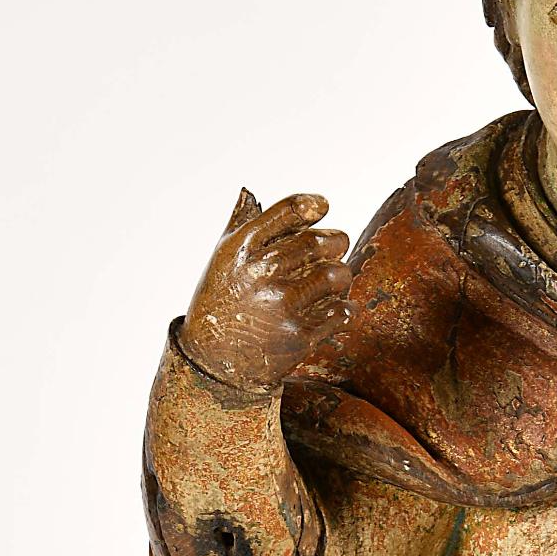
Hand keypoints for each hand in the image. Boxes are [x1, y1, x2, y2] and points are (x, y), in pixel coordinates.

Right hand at [180, 188, 350, 393]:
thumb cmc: (222, 301)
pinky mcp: (299, 335)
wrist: (215, 363)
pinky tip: (329, 308)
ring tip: (331, 280)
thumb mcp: (222, 260)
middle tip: (335, 246)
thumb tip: (249, 192)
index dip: (314, 205)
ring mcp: (282, 305)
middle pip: (321, 241)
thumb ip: (240, 225)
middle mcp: (262, 272)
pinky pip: (342, 311)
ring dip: (340, 275)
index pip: (290, 209)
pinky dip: (341, 308)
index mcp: (242, 248)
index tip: (322, 208)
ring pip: (338, 275)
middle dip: (335, 241)